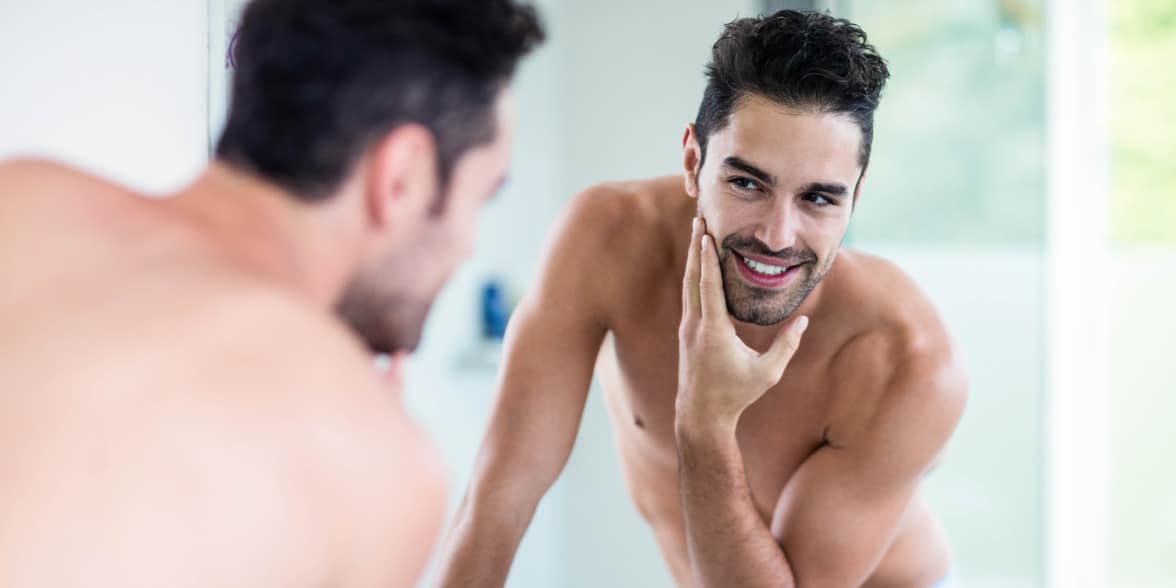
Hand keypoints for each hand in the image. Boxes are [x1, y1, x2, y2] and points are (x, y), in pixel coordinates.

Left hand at [677, 217, 808, 427]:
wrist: (701, 414)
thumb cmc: (736, 394)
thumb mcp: (767, 373)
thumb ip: (786, 346)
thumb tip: (804, 322)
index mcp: (713, 332)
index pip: (708, 287)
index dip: (707, 259)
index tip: (705, 234)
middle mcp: (695, 325)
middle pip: (693, 278)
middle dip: (695, 246)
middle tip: (698, 217)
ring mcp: (687, 328)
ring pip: (688, 285)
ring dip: (693, 258)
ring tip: (696, 231)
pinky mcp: (687, 332)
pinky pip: (689, 295)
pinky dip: (694, 275)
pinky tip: (698, 264)